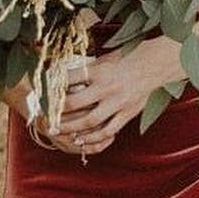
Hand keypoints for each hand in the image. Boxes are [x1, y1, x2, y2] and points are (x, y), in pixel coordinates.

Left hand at [53, 38, 187, 157]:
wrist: (156, 65)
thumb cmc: (130, 58)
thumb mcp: (105, 59)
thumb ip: (88, 70)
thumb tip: (66, 76)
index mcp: (100, 71)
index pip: (68, 80)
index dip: (53, 87)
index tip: (42, 93)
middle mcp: (107, 87)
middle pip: (74, 104)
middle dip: (57, 112)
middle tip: (44, 118)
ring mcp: (118, 102)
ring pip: (89, 122)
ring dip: (71, 129)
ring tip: (59, 132)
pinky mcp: (127, 113)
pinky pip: (108, 130)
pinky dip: (94, 137)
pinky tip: (82, 140)